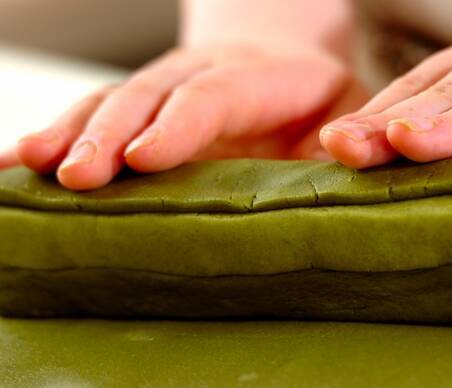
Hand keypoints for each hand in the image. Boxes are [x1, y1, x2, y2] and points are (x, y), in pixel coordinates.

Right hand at [2, 44, 358, 189]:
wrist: (288, 64)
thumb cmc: (320, 104)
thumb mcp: (343, 119)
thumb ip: (335, 150)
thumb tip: (329, 183)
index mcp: (259, 79)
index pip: (212, 97)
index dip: (178, 127)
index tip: (143, 159)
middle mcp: (203, 75)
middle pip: (149, 95)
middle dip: (108, 134)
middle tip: (74, 175)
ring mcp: (167, 86)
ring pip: (113, 100)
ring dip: (70, 132)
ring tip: (29, 167)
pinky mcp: (146, 105)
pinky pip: (98, 114)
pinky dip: (59, 135)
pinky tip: (19, 164)